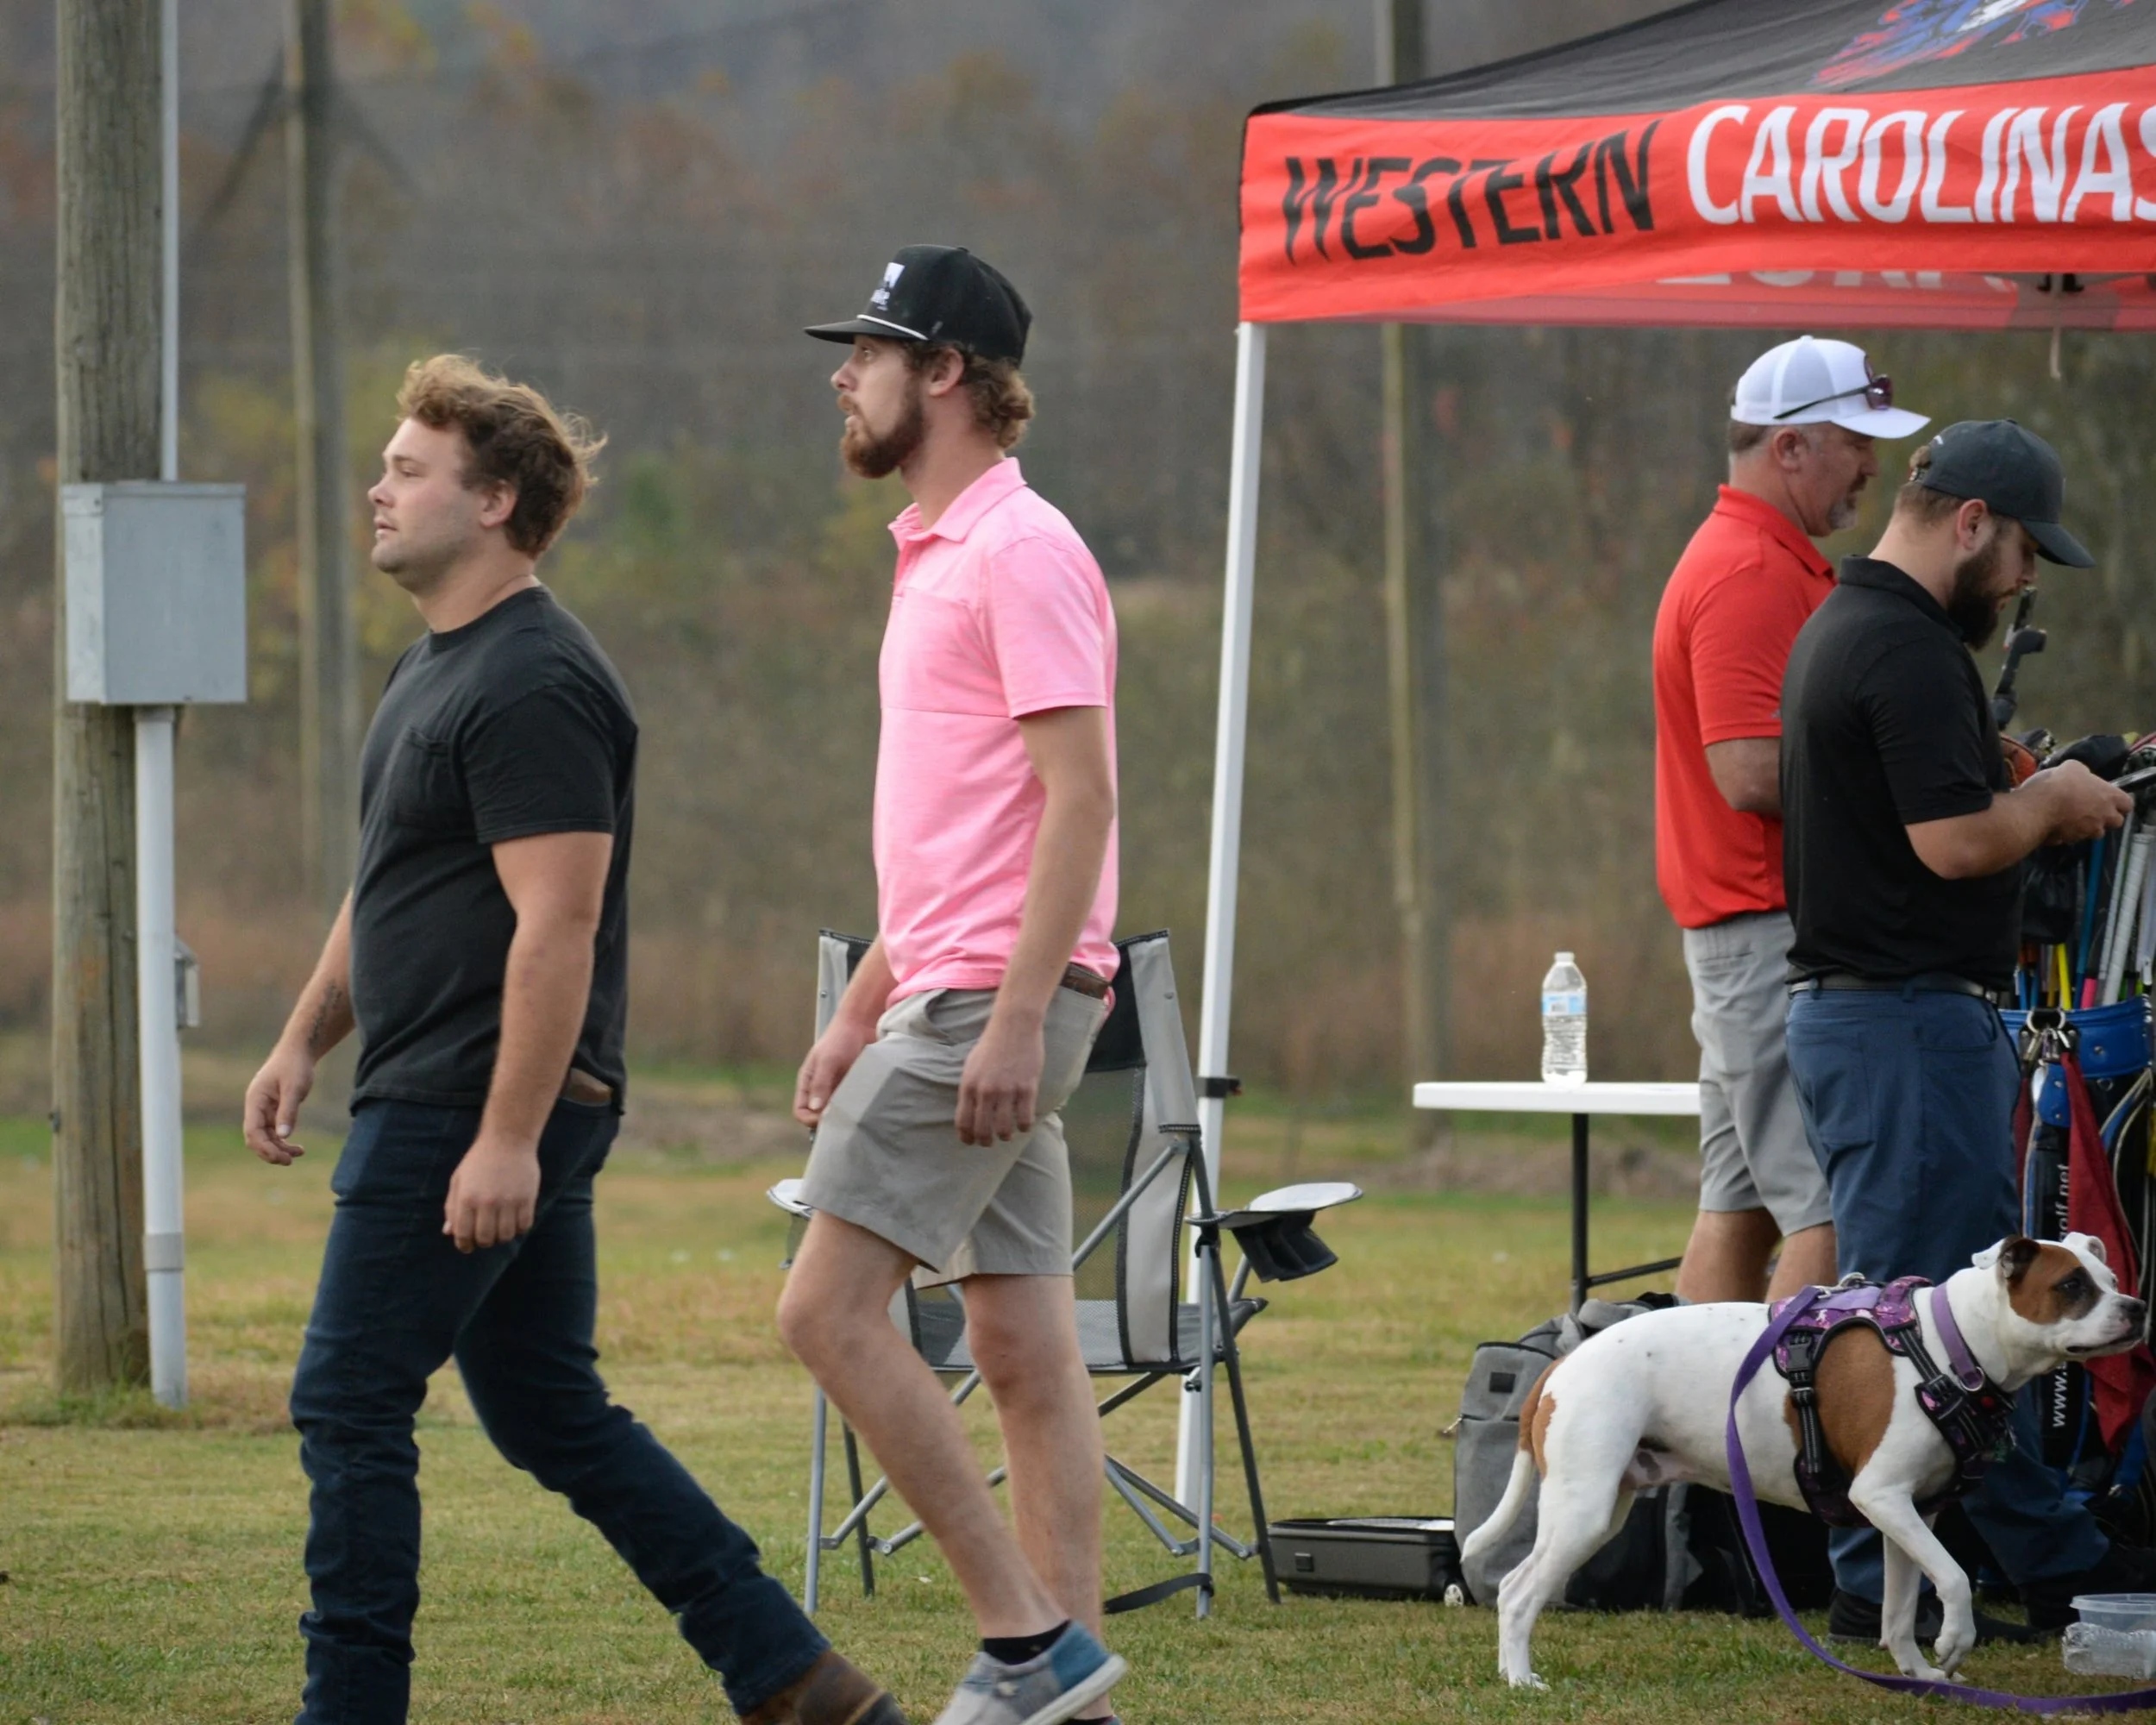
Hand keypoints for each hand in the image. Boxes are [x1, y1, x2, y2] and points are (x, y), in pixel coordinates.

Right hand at [244, 1040, 316, 1165]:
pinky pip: (274, 1132)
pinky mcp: (274, 1111)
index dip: (263, 1147)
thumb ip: (288, 1111)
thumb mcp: (294, 1087)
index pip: (252, 1131)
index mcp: (255, 1100)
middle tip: (290, 1161)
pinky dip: (283, 1141)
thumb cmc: (295, 1066)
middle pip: (256, 1138)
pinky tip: (297, 1148)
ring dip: (279, 1148)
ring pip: (266, 1137)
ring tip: (298, 1154)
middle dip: (270, 1152)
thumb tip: (283, 1136)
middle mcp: (256, 1107)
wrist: (298, 1052)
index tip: (280, 1157)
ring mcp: (264, 1110)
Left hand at [442, 1133, 541, 1252]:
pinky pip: (524, 1226)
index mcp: (466, 1198)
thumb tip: (449, 1232)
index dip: (464, 1245)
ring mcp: (508, 1201)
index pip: (463, 1235)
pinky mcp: (527, 1198)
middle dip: (484, 1241)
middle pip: (485, 1239)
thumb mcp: (458, 1180)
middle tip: (486, 1235)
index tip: (468, 1246)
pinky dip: (519, 1228)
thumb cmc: (479, 1160)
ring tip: (501, 1227)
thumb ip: (452, 1207)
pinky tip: (515, 1219)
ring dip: (502, 1236)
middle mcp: (487, 1202)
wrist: (508, 1139)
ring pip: (505, 1236)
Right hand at [795, 1016, 875, 1126]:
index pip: (801, 1112)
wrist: (862, 1025)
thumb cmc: (840, 1038)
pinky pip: (853, 1106)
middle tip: (844, 1119)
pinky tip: (866, 1107)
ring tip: (856, 1113)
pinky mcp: (854, 1089)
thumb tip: (815, 1109)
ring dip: (845, 1116)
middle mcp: (821, 1090)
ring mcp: (838, 1090)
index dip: (810, 1119)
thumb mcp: (827, 1060)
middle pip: (819, 1117)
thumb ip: (820, 1083)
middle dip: (829, 1122)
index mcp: (808, 1083)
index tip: (826, 1118)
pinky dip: (857, 1109)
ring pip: (837, 1113)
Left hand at [955, 1012, 1043, 1146]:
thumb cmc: (992, 1045)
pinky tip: (1024, 1124)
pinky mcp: (1027, 1088)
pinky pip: (1025, 1118)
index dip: (966, 1137)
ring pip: (1004, 1129)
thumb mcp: (971, 1066)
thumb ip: (970, 1089)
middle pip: (982, 1130)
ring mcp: (1007, 1091)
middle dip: (985, 1141)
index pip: (963, 1122)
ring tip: (1007, 1135)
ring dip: (1005, 1136)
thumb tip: (969, 1112)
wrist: (1014, 1026)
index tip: (970, 1142)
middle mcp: (985, 1091)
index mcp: (968, 1085)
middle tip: (989, 1142)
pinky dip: (1024, 1126)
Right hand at [2037, 760, 2131, 845]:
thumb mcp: (2072, 767)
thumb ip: (2083, 773)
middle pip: (2115, 822)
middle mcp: (2105, 816)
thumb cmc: (2059, 785)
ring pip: (2094, 832)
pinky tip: (2055, 823)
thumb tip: (2081, 775)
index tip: (2107, 798)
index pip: (2128, 804)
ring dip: (2086, 826)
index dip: (2118, 802)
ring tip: (2070, 816)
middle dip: (2105, 817)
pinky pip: (2073, 838)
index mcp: (2110, 797)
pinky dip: (2067, 833)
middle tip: (2090, 809)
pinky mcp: (2072, 841)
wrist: (2037, 807)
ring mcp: (2090, 831)